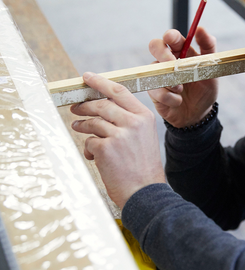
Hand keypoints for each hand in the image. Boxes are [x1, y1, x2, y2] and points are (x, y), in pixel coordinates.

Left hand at [71, 72, 165, 208]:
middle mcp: (133, 122)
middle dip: (85, 106)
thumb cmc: (143, 167)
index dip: (100, 82)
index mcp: (144, 117)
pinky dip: (88, 149)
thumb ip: (128, 120)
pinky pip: (89, 142)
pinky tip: (93, 157)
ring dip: (82, 126)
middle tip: (75, 108)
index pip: (119, 91)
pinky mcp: (106, 148)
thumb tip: (102, 107)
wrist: (145, 192)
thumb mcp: (144, 137)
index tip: (87, 77)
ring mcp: (120, 135)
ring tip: (78, 128)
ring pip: (92, 122)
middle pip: (102, 105)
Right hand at [147, 26, 217, 127]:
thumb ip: (208, 48)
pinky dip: (171, 97)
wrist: (199, 114)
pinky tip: (178, 100)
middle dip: (163, 54)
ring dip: (171, 81)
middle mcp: (167, 61)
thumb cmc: (204, 90)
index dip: (170, 35)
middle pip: (155, 46)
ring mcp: (158, 75)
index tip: (172, 38)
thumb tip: (200, 28)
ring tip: (182, 89)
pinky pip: (157, 90)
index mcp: (181, 52)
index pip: (171, 37)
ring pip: (155, 69)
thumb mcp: (211, 69)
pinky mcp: (153, 91)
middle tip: (174, 64)